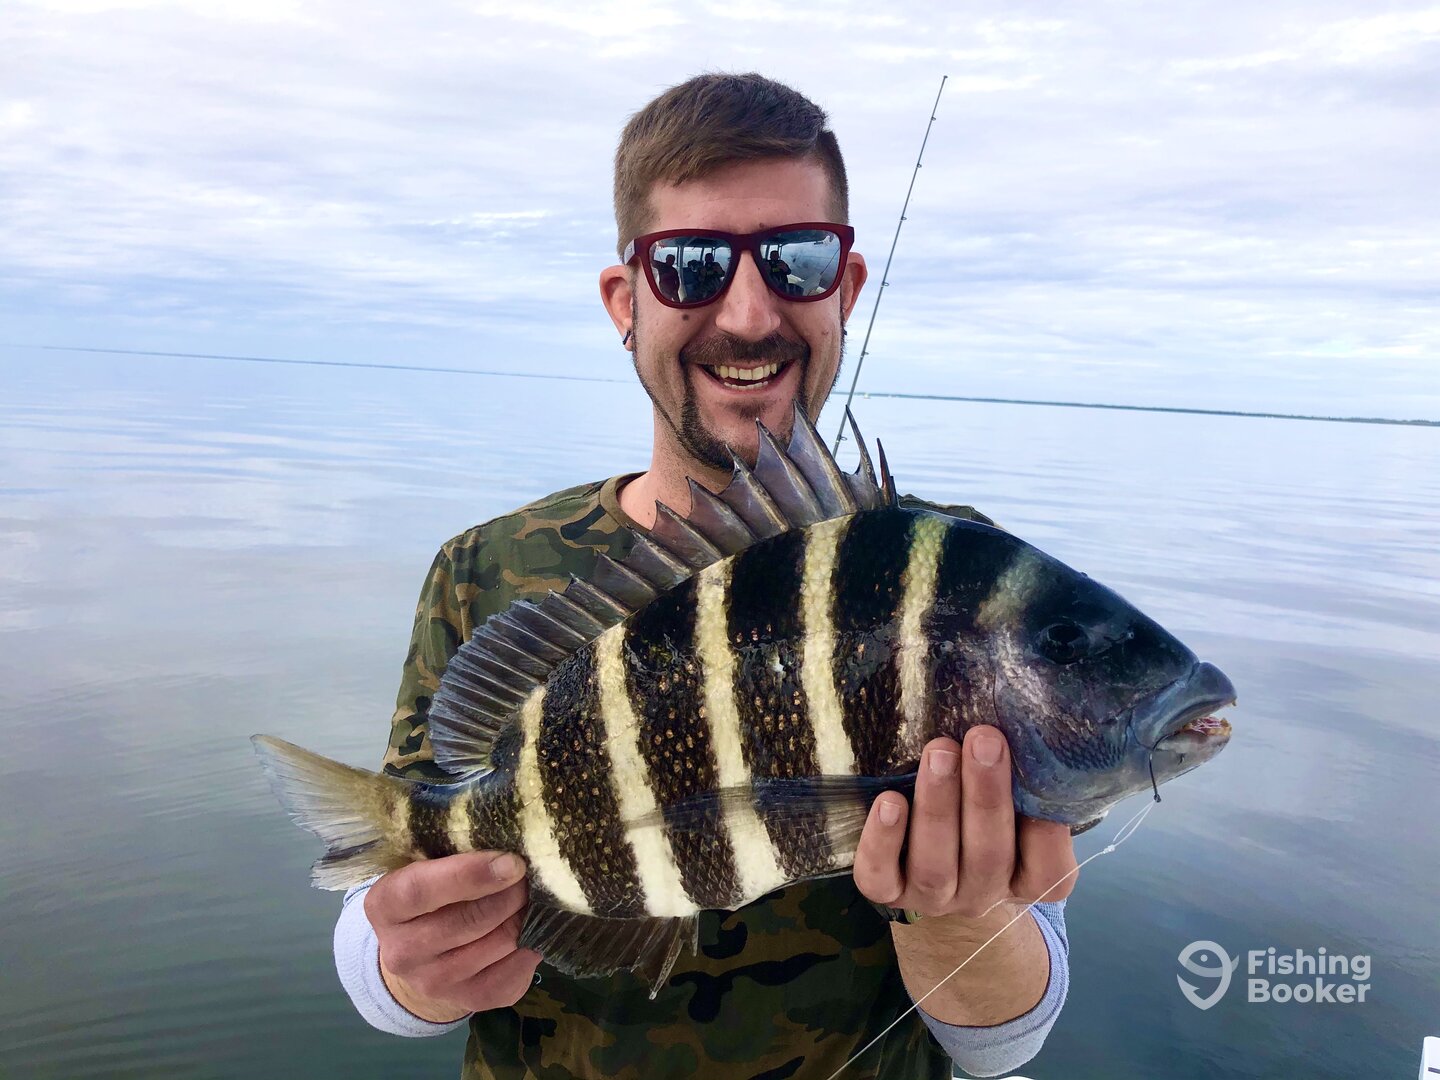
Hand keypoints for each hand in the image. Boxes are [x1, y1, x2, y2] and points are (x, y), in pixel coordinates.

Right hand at [364, 850, 539, 1022]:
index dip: (470, 874)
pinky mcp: (468, 1000)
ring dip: (524, 917)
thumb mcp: (428, 866)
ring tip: (531, 897)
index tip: (511, 863)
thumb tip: (510, 850)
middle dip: (509, 894)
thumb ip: (457, 853)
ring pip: (497, 945)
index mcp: (384, 907)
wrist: (419, 952)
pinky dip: (532, 946)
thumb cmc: (431, 892)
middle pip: (467, 921)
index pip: (420, 890)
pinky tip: (532, 928)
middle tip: (529, 876)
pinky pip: (513, 974)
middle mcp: (401, 952)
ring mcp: (432, 983)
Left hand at [853, 727, 1077, 920]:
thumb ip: (1020, 781)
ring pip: (935, 865)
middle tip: (983, 740)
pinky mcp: (887, 891)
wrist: (925, 864)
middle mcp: (982, 894)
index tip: (1039, 776)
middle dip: (986, 795)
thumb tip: (1021, 723)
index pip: (1049, 871)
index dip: (1047, 832)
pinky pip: (881, 877)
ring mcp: (933, 898)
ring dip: (938, 806)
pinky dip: (883, 840)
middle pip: (988, 856)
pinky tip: (888, 801)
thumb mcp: (1010, 804)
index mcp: (1025, 879)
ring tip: (939, 752)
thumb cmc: (979, 814)